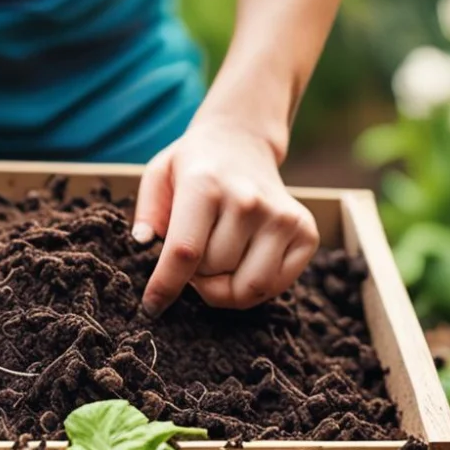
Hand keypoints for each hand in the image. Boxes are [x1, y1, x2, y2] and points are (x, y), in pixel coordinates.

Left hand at [133, 118, 319, 315]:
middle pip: (215, 274)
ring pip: (247, 287)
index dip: (166, 286)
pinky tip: (242, 262)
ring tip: (216, 262)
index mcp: (205, 186)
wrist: (242, 142)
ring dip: (225, 287)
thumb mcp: (157, 176)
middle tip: (195, 255)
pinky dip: (252, 287)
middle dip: (196, 277)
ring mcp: (282, 217)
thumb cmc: (193, 168)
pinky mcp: (306, 232)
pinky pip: (275, 286)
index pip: (185, 252)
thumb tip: (142, 243)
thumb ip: (146, 212)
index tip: (152, 308)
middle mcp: (248, 201)